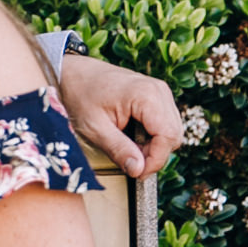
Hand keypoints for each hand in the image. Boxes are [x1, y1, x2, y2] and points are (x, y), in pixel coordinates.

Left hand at [58, 49, 183, 180]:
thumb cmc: (80, 96)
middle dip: (154, 155)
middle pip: (173, 135)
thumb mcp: (94, 129)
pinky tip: (131, 136)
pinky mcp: (156, 96)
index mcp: (146, 96)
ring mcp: (160, 92)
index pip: (168, 136)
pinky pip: (164, 123)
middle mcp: (159, 91)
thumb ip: (118, 150)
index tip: (137, 173)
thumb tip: (138, 170)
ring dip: (153, 146)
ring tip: (126, 147)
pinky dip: (151, 136)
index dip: (155, 160)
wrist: (74, 73)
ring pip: (171, 131)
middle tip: (129, 161)